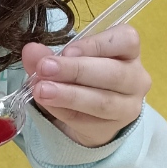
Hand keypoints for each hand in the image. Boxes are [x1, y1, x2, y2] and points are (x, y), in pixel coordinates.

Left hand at [21, 25, 150, 149]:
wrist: (91, 114)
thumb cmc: (83, 76)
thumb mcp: (66, 61)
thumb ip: (48, 55)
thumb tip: (31, 50)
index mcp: (129, 50)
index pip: (125, 40)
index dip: (96, 44)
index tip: (67, 50)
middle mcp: (136, 77)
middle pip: (113, 73)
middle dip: (75, 70)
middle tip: (44, 68)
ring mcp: (129, 105)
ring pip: (102, 101)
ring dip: (69, 95)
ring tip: (41, 90)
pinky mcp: (113, 127)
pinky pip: (87, 120)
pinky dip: (63, 110)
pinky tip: (47, 103)